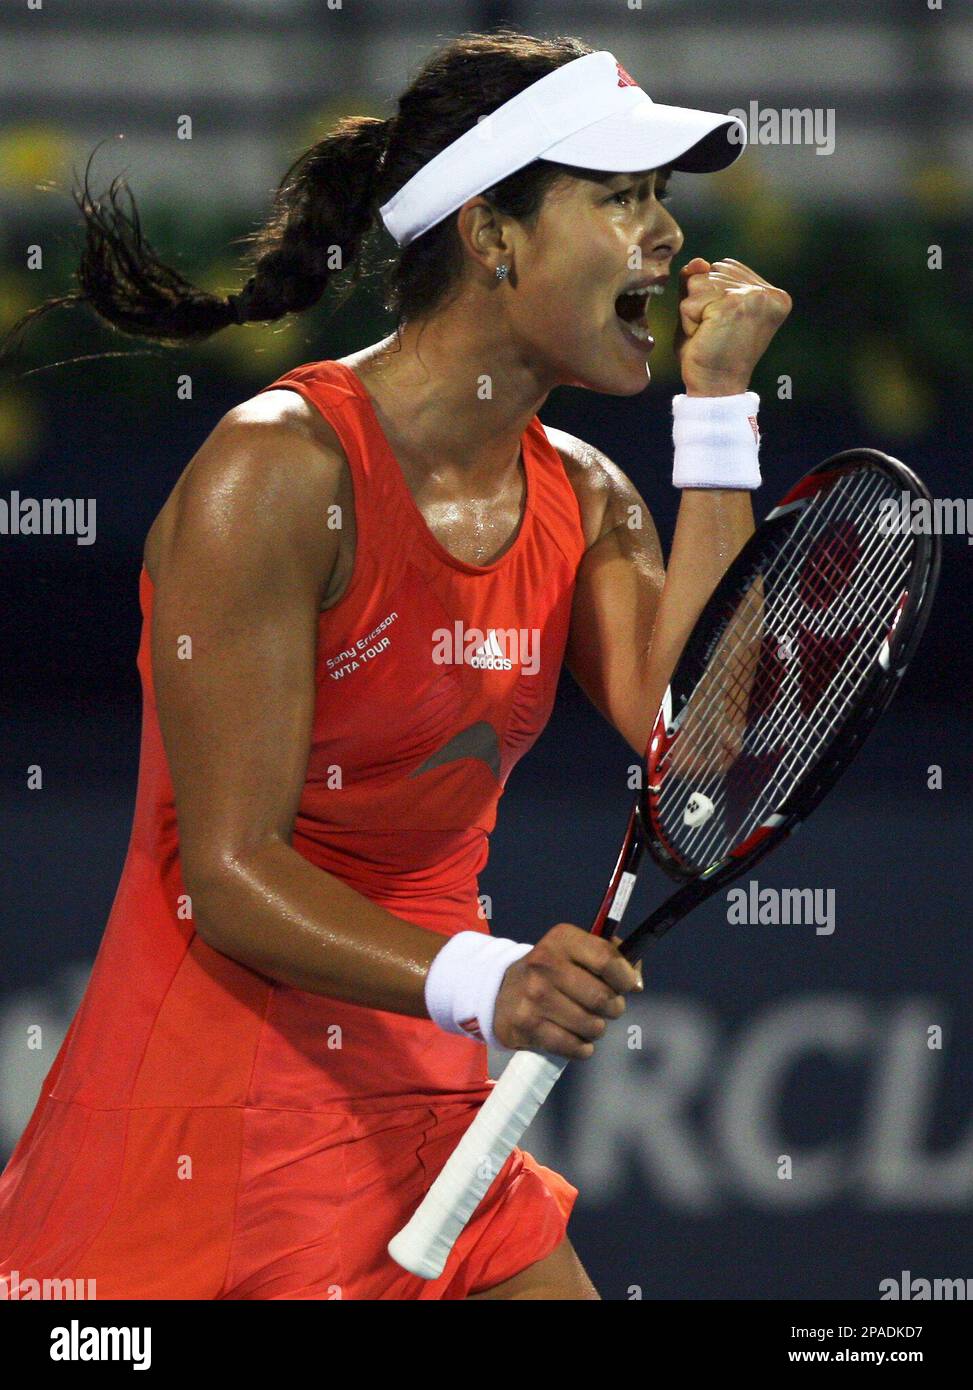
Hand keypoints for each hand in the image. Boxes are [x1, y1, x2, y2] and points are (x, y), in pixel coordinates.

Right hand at [493, 923, 642, 1058]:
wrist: (501, 991)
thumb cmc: (554, 972)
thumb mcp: (577, 951)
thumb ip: (613, 956)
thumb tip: (636, 983)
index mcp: (561, 939)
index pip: (607, 959)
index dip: (625, 977)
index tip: (626, 985)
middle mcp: (544, 964)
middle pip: (603, 998)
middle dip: (613, 1008)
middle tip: (605, 1008)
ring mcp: (533, 996)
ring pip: (592, 1026)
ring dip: (596, 1029)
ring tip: (586, 1022)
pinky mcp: (526, 1025)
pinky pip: (574, 1046)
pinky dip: (581, 1048)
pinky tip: (574, 1038)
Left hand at [675, 256, 791, 395]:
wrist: (716, 389)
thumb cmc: (711, 353)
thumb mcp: (707, 310)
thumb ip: (701, 282)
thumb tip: (698, 261)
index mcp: (773, 294)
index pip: (724, 269)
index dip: (711, 298)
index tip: (725, 326)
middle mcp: (769, 293)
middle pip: (711, 272)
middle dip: (702, 302)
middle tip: (715, 333)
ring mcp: (753, 297)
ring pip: (699, 283)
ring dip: (694, 312)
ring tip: (710, 334)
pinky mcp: (732, 305)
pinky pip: (690, 300)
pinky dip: (688, 321)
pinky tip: (704, 338)